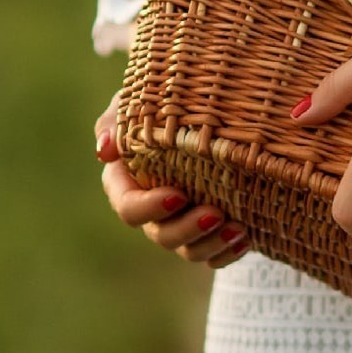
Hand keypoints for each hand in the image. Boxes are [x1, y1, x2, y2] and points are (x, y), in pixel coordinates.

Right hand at [93, 89, 248, 269]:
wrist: (208, 100)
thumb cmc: (165, 97)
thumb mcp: (140, 99)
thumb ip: (118, 120)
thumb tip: (104, 151)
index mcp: (127, 181)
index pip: (128, 206)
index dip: (149, 208)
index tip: (178, 195)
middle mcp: (152, 207)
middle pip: (160, 234)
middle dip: (187, 230)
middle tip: (216, 213)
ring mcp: (181, 221)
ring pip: (189, 250)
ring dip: (211, 245)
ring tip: (238, 230)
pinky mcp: (209, 229)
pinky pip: (214, 255)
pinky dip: (228, 252)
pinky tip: (247, 240)